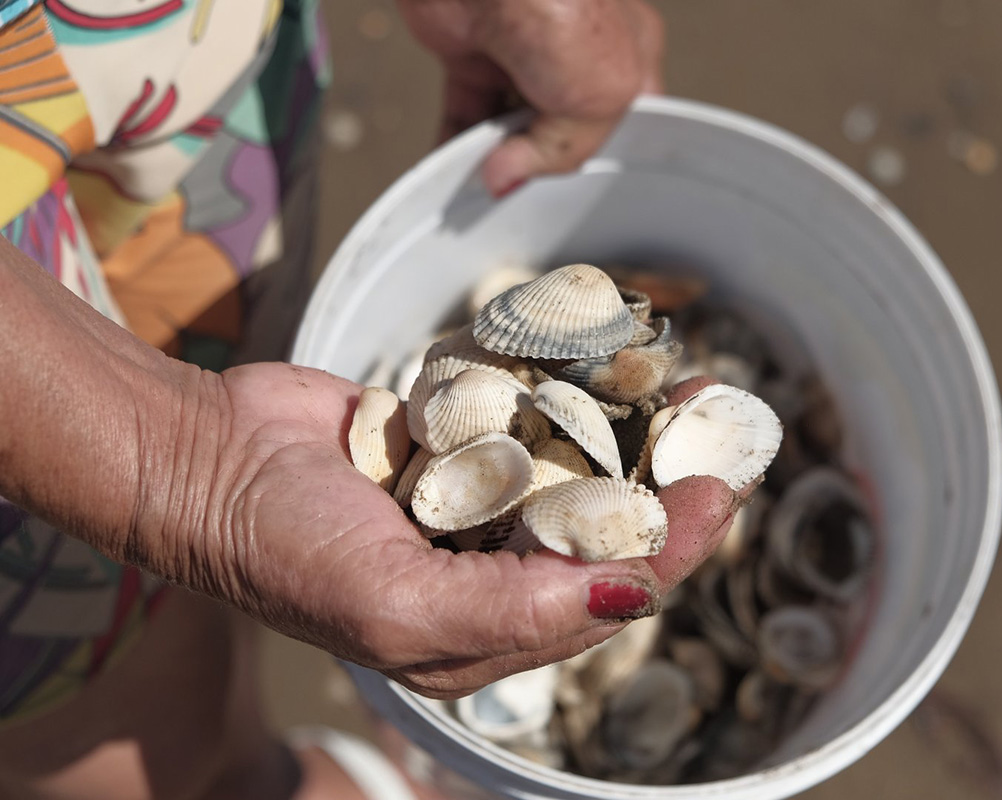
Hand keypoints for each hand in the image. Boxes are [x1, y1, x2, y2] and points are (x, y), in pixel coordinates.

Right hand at [152, 364, 736, 698]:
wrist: (206, 460)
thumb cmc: (286, 550)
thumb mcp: (399, 608)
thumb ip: (518, 613)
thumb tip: (635, 598)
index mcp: (491, 631)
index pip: (609, 592)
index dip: (674, 545)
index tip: (718, 487)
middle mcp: (494, 569)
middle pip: (611, 528)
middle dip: (672, 482)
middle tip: (724, 425)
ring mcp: (477, 499)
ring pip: (580, 467)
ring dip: (635, 430)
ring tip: (687, 387)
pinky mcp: (459, 440)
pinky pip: (530, 417)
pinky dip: (570, 394)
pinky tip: (611, 366)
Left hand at [397, 0, 664, 195]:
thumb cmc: (561, 1)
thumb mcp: (600, 100)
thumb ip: (564, 153)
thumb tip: (511, 177)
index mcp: (627, 58)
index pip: (619, 128)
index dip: (599, 160)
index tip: (575, 191)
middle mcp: (575, 56)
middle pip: (560, 134)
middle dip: (541, 164)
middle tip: (528, 184)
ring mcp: (521, 56)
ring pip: (509, 130)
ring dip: (494, 160)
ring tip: (487, 181)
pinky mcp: (471, 55)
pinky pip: (463, 116)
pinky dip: (454, 147)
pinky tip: (455, 172)